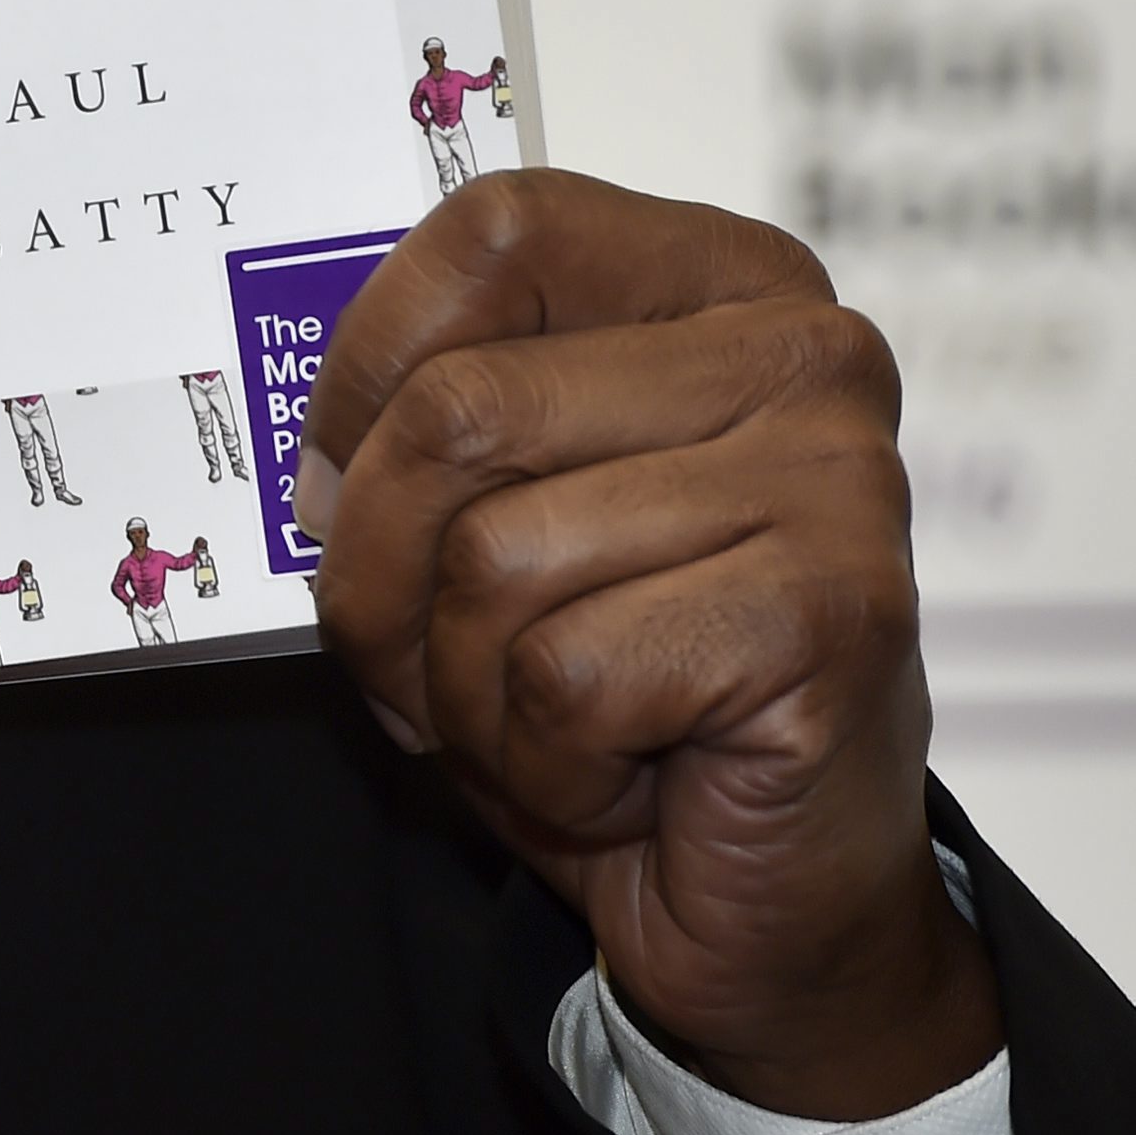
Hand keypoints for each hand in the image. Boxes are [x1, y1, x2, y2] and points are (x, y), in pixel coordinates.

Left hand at [297, 172, 999, 1119]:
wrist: (772, 902)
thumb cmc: (619, 696)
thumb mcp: (492, 521)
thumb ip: (417, 432)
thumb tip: (301, 460)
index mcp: (719, 280)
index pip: (495, 232)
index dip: (369, 366)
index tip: (335, 480)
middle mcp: (801, 354)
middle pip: (459, 412)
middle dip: (382, 578)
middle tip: (425, 666)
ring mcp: (834, 481)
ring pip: (494, 556)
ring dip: (464, 689)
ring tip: (551, 725)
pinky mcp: (833, 618)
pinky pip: (562, 676)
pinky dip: (545, 764)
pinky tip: (627, 779)